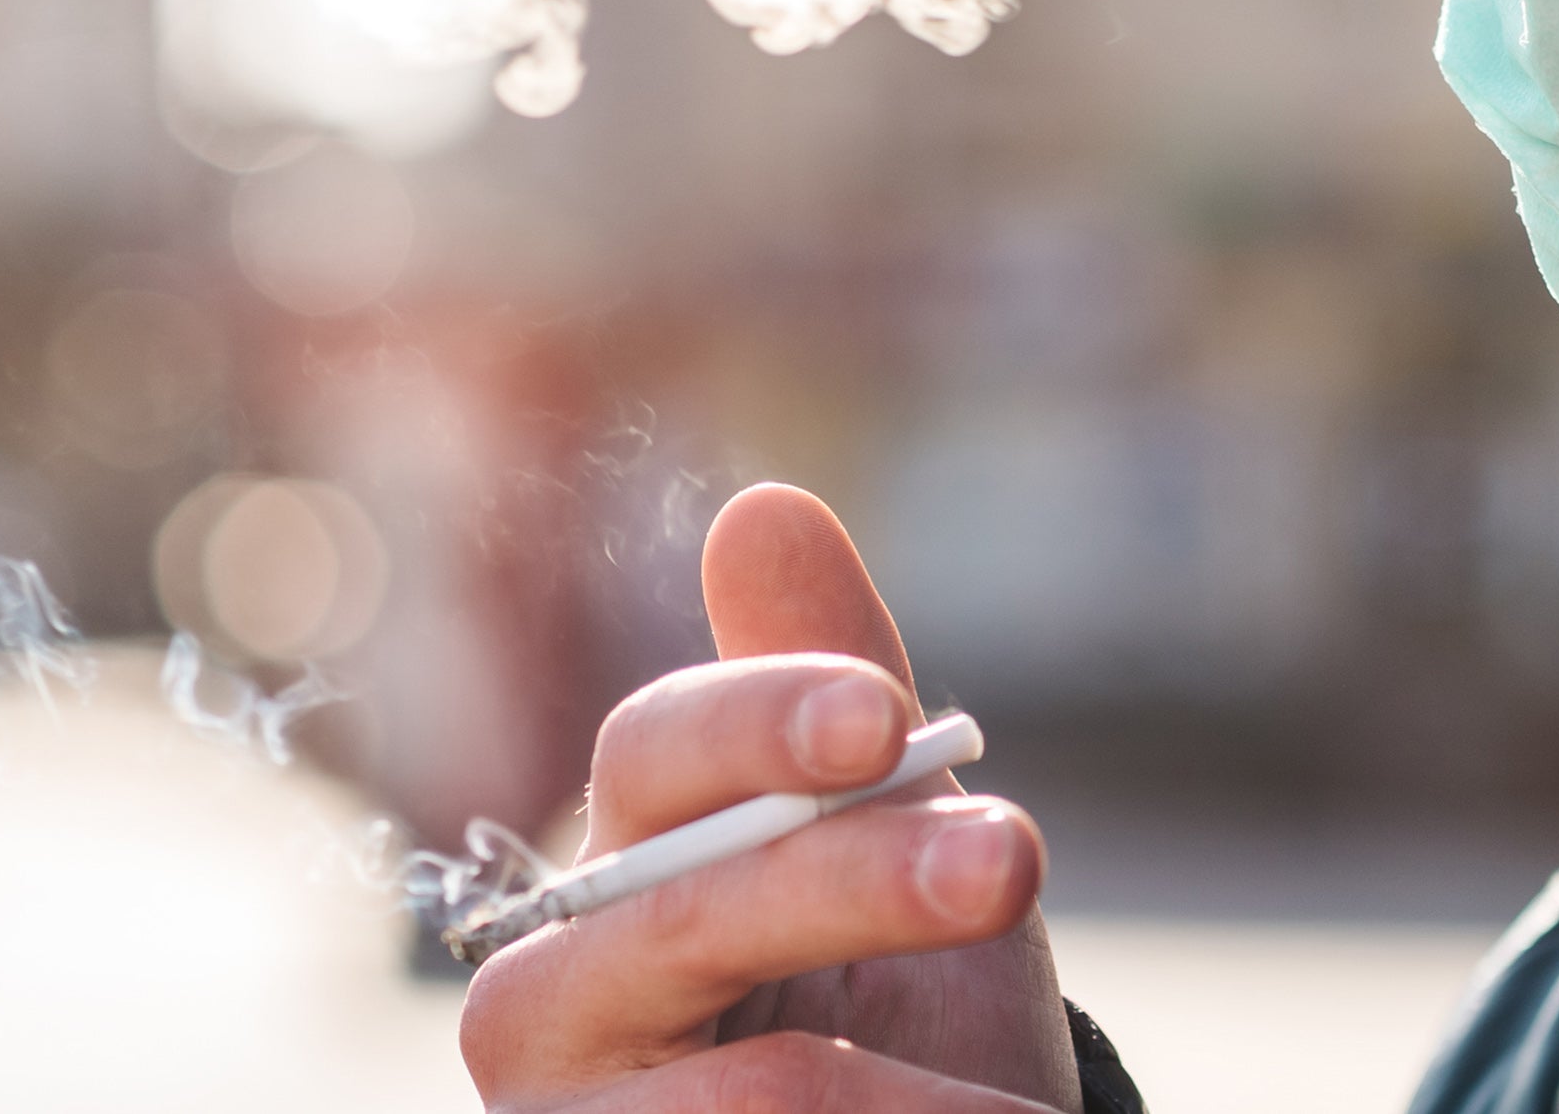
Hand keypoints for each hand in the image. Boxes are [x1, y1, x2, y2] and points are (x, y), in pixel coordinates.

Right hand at [460, 484, 1083, 1112]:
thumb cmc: (910, 1013)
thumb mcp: (902, 851)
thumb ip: (833, 698)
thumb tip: (763, 505)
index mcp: (619, 869)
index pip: (651, 757)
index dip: (761, 721)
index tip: (887, 716)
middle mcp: (547, 1000)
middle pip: (689, 909)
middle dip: (863, 880)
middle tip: (1011, 861)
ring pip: (750, 1088)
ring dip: (915, 1084)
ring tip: (1007, 1106)